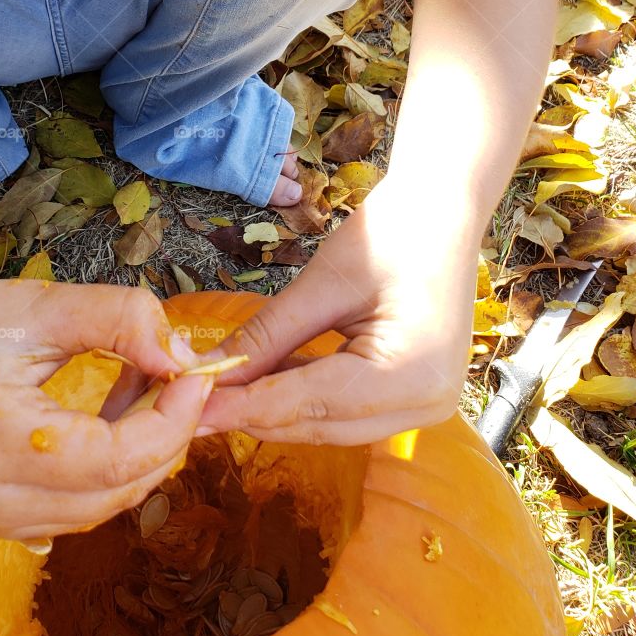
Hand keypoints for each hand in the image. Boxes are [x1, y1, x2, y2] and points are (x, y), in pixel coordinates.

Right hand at [0, 278, 212, 540]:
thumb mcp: (47, 305)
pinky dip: (117, 468)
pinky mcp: (6, 521)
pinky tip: (115, 415)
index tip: (199, 374)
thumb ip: (122, 320)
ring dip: (144, 451)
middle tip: (181, 375)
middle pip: (120, 490)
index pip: (117, 459)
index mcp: (0, 443)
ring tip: (141, 385)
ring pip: (109, 505)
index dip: (173, 420)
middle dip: (167, 434)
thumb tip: (184, 357)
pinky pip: (87, 507)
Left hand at [188, 178, 481, 444]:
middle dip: (255, 413)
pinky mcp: (413, 395)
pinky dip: (304, 396)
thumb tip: (205, 371)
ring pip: (331, 424)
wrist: (445, 211)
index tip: (190, 408)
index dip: (244, 406)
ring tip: (218, 393)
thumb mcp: (322, 283)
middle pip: (321, 425)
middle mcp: (426, 406)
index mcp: (409, 377)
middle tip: (191, 406)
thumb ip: (265, 335)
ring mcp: (425, 406)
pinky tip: (263, 380)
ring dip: (276, 408)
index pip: (309, 403)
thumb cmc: (392, 233)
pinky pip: (347, 409)